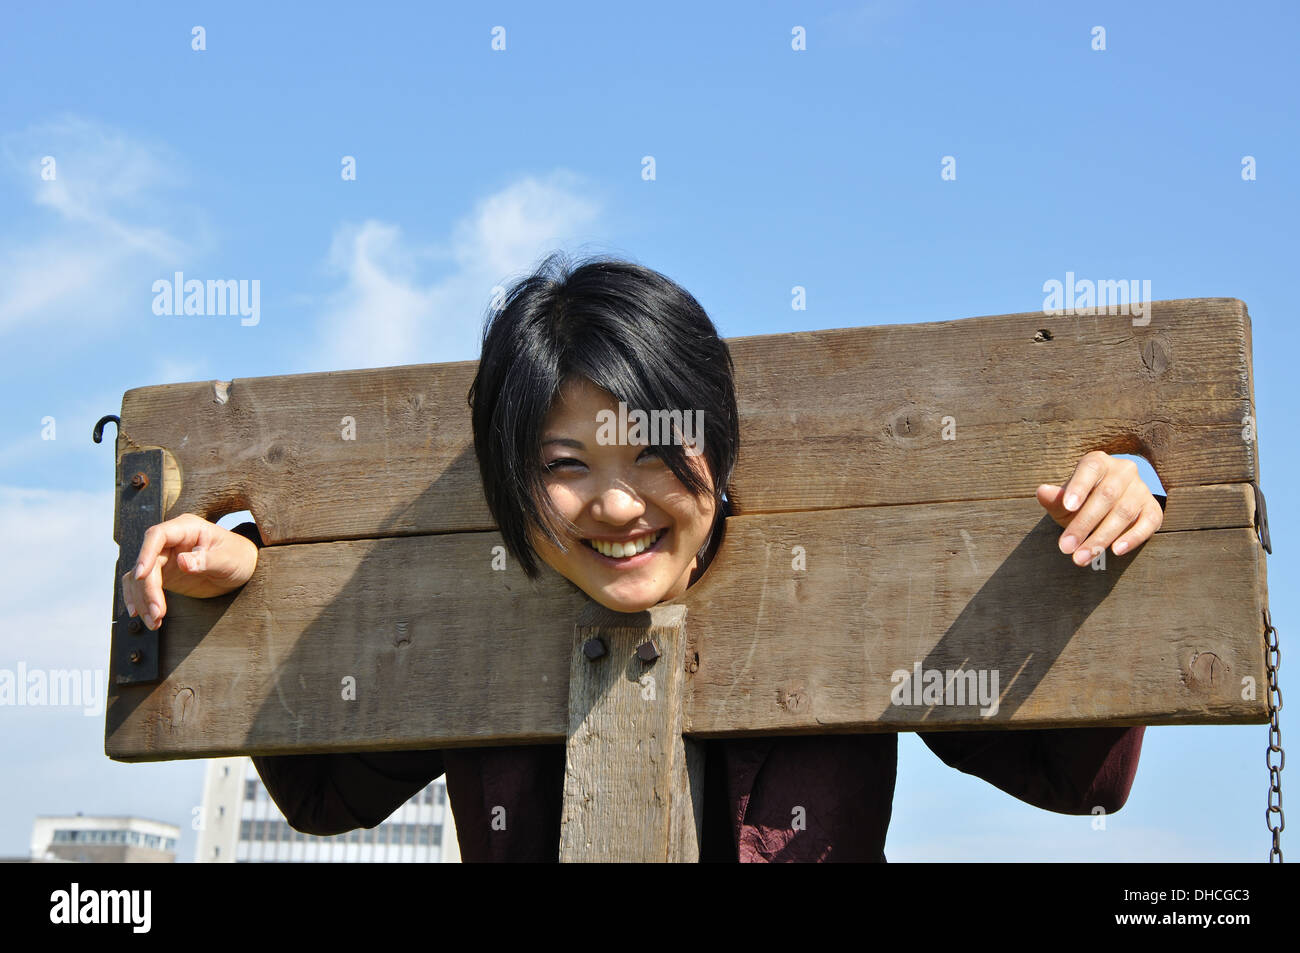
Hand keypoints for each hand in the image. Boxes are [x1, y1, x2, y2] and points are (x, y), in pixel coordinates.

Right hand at [119, 513, 259, 629]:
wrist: (242, 568)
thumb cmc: (239, 557)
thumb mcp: (228, 559)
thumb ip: (207, 560)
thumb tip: (182, 562)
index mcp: (187, 528)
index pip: (157, 536)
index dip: (145, 554)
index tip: (140, 576)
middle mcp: (171, 541)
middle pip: (147, 562)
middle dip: (148, 589)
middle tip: (158, 613)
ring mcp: (165, 558)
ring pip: (140, 578)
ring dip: (143, 600)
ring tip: (154, 622)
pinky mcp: (163, 575)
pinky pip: (142, 586)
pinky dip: (140, 600)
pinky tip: (143, 616)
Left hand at [1035, 451, 1163, 566]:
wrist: (1108, 510)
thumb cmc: (1081, 503)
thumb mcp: (1064, 502)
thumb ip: (1054, 499)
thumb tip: (1042, 492)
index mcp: (1098, 462)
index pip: (1090, 469)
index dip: (1079, 487)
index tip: (1067, 507)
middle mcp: (1123, 471)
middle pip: (1106, 496)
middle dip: (1084, 524)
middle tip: (1066, 548)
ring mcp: (1141, 490)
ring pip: (1123, 512)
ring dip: (1101, 537)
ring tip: (1082, 557)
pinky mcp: (1153, 509)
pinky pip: (1148, 523)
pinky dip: (1132, 538)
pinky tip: (1116, 550)